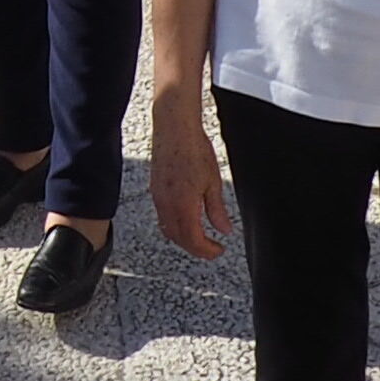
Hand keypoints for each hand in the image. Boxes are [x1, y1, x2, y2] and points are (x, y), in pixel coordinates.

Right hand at [145, 96, 231, 258]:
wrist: (174, 129)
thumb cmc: (193, 149)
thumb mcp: (213, 182)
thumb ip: (217, 209)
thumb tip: (224, 228)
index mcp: (183, 205)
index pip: (193, 239)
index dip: (206, 250)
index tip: (217, 251)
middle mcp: (167, 205)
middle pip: (178, 238)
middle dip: (195, 248)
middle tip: (210, 249)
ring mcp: (158, 197)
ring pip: (168, 229)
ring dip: (183, 238)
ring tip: (199, 236)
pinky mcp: (155, 189)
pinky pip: (162, 216)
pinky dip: (174, 225)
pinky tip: (185, 219)